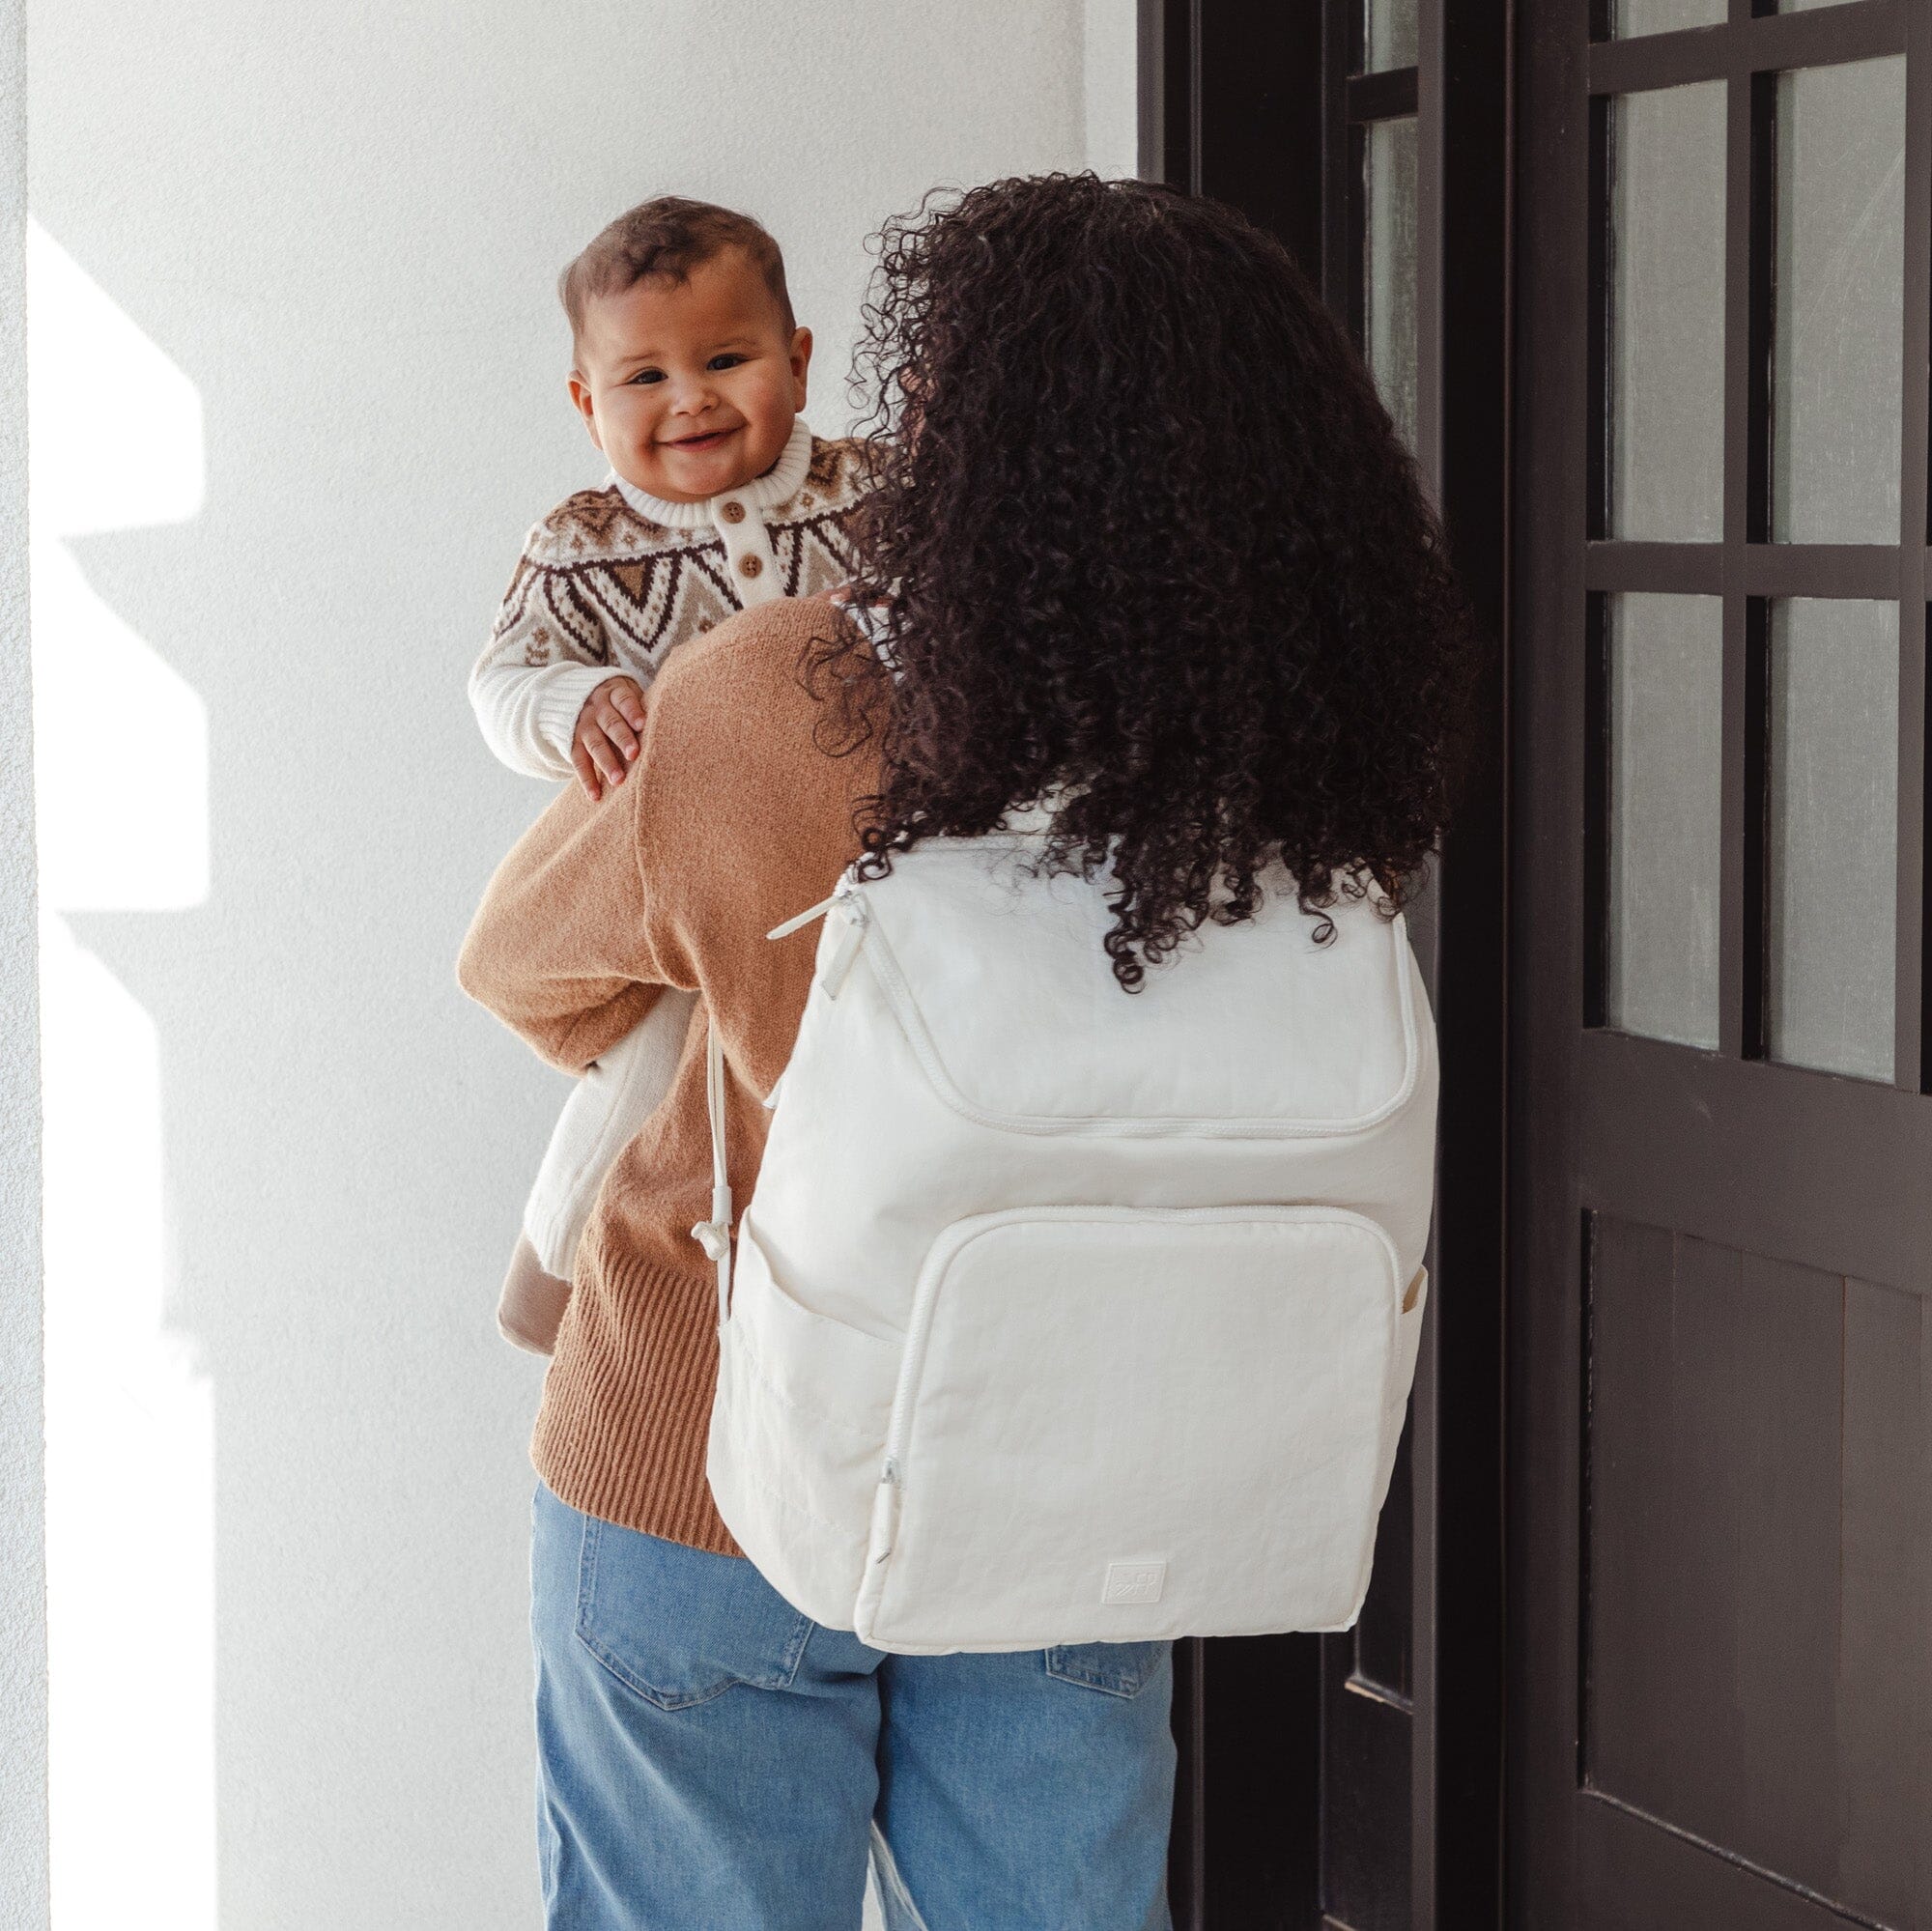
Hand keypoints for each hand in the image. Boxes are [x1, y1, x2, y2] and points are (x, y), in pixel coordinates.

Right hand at [572, 676, 646, 800]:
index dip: (632, 712)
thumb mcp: (630, 694)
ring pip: (595, 744)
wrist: (583, 695)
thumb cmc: (621, 701)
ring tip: (618, 780)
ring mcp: (584, 725)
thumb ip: (642, 707)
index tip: (643, 725)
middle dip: (622, 739)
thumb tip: (670, 725)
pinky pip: (579, 761)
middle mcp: (598, 708)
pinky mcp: (573, 742)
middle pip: (610, 723)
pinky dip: (587, 779)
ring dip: (606, 762)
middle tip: (633, 754)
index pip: (624, 700)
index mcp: (614, 693)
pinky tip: (596, 795)